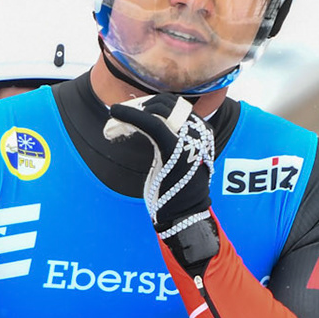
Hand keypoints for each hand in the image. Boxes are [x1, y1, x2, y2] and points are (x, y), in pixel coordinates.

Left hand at [104, 93, 215, 239]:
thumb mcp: (178, 158)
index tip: (136, 110)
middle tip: (123, 114)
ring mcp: (189, 139)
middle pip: (168, 103)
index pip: (176, 105)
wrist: (185, 214)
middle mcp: (199, 131)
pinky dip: (131, 116)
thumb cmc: (178, 190)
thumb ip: (171, 140)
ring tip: (116, 116)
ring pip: (158, 109)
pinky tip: (116, 113)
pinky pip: (152, 123)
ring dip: (135, 110)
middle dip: (143, 105)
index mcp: (202, 132)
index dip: (153, 104)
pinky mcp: (174, 148)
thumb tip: (151, 125)